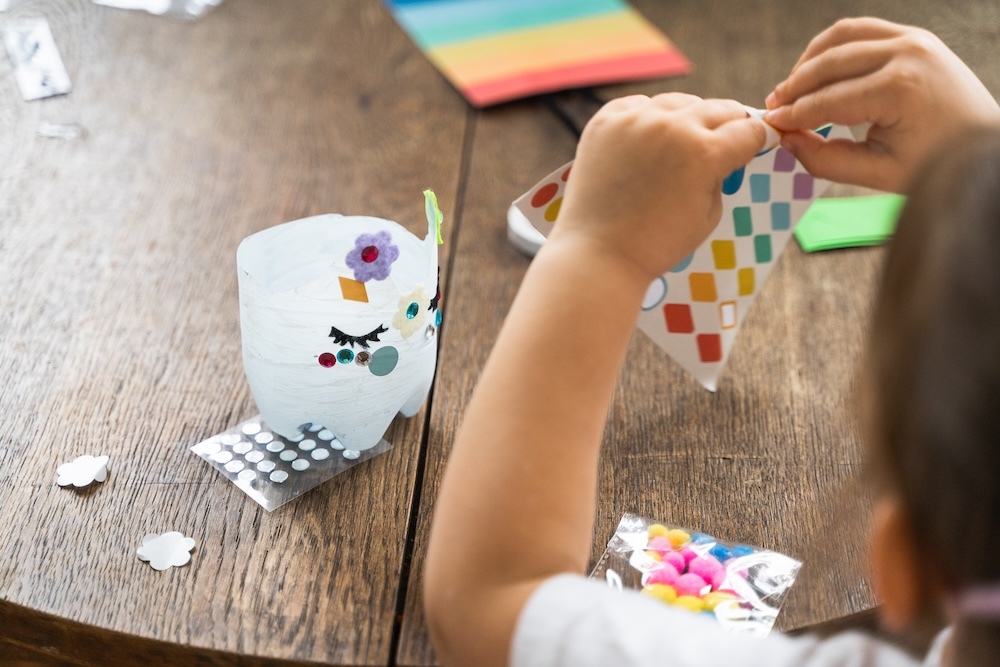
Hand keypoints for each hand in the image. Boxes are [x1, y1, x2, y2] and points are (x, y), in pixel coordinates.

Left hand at [551, 94, 765, 282]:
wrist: (599, 253)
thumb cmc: (658, 243)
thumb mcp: (708, 214)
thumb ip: (720, 175)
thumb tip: (724, 152)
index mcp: (704, 153)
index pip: (748, 131)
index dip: (756, 139)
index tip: (755, 143)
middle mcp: (671, 127)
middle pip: (717, 109)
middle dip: (729, 123)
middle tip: (729, 134)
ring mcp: (635, 120)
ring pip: (678, 102)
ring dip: (688, 116)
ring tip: (685, 137)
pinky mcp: (605, 121)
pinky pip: (638, 105)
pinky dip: (649, 117)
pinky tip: (650, 136)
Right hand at [765, 17, 999, 191]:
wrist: (985, 145)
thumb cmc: (937, 164)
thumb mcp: (879, 173)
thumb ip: (827, 159)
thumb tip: (788, 141)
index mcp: (899, 89)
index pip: (829, 100)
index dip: (794, 114)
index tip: (771, 125)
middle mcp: (907, 54)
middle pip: (830, 63)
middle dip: (795, 86)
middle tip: (773, 107)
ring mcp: (913, 39)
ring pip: (842, 37)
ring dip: (810, 61)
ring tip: (791, 88)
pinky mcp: (915, 36)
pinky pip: (862, 30)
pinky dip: (834, 47)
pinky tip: (816, 70)